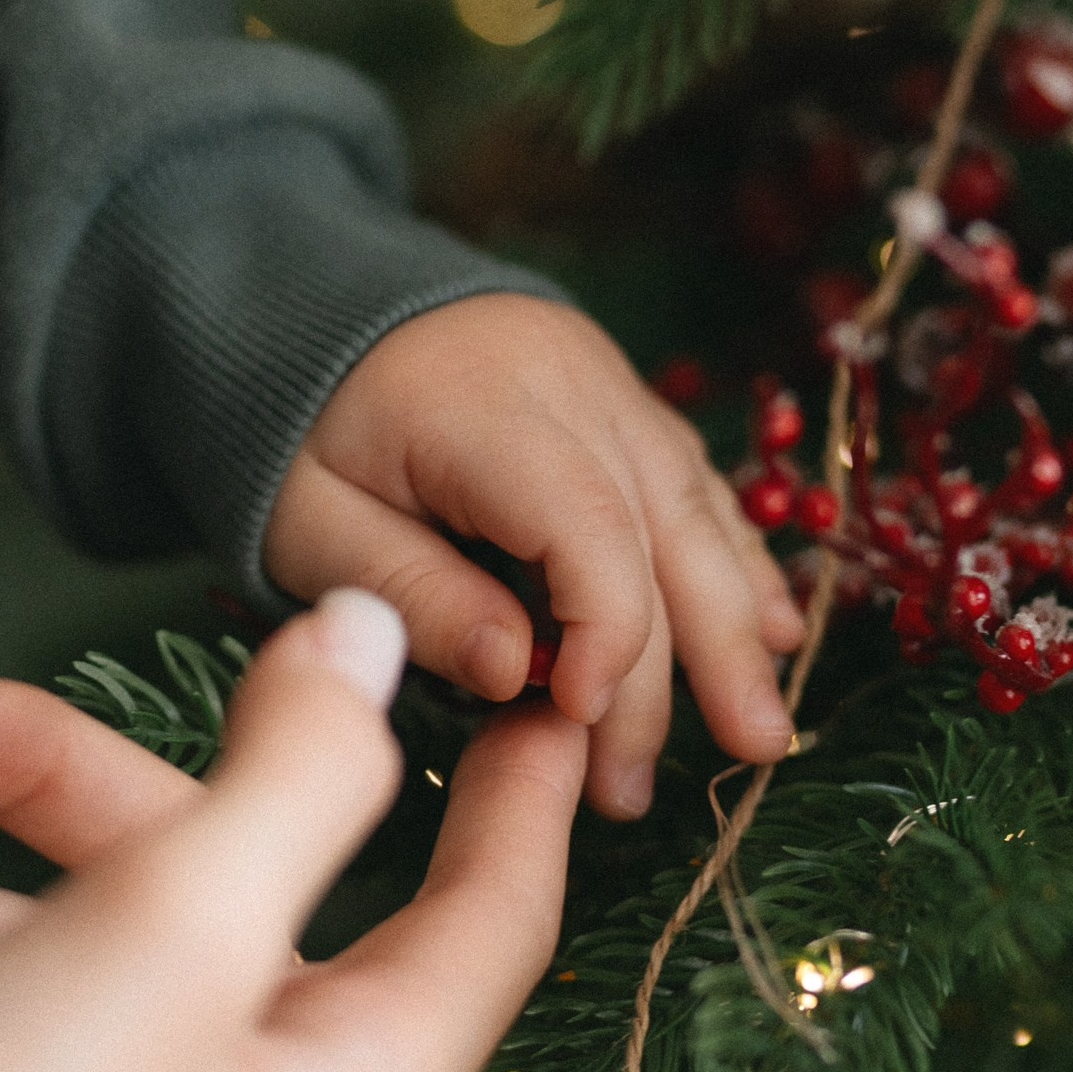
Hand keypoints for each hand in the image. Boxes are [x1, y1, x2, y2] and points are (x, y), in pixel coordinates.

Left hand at [264, 294, 803, 818]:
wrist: (303, 304)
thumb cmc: (295, 433)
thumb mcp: (309, 523)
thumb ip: (410, 592)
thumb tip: (520, 675)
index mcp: (484, 409)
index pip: (587, 527)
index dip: (608, 633)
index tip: (585, 723)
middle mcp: (571, 384)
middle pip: (660, 529)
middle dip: (692, 660)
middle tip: (713, 767)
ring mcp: (608, 383)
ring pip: (697, 510)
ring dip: (735, 625)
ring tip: (761, 732)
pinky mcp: (621, 397)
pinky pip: (694, 483)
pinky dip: (734, 561)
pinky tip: (776, 631)